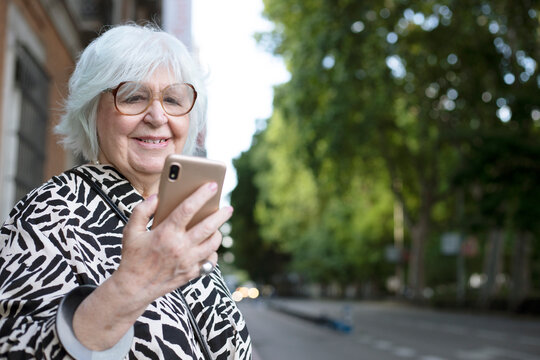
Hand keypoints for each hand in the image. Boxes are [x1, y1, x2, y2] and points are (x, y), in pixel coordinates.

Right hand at [113, 181, 232, 306]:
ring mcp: (188, 262)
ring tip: (219, 225)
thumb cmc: (133, 256)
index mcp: (165, 233)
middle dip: (221, 215)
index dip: (202, 195)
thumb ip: (142, 210)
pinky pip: (210, 261)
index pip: (188, 209)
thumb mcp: (131, 230)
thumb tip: (158, 197)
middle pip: (208, 226)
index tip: (212, 185)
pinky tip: (210, 245)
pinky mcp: (191, 273)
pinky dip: (213, 252)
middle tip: (228, 207)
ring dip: (218, 232)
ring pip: (212, 244)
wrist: (134, 288)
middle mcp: (180, 247)